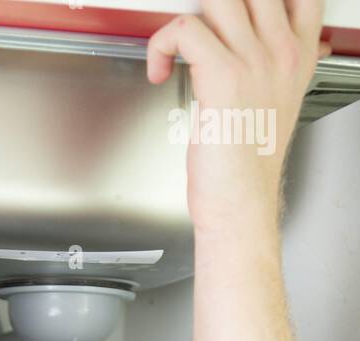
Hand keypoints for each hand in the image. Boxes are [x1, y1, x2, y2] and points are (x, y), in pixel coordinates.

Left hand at [146, 0, 331, 232]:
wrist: (242, 203)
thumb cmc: (248, 166)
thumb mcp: (277, 106)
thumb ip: (275, 69)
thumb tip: (267, 51)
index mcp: (297, 56)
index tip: (235, 15)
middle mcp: (281, 51)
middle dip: (218, 3)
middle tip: (200, 30)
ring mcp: (254, 61)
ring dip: (189, 15)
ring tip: (179, 45)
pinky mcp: (223, 76)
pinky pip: (183, 28)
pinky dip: (160, 44)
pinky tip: (159, 70)